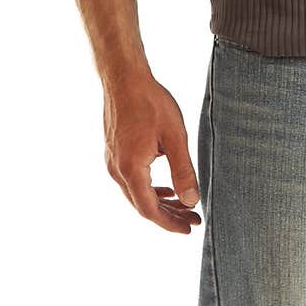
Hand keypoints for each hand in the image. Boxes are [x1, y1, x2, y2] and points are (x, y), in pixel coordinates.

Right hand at [102, 75, 201, 232]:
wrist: (124, 78)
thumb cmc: (150, 103)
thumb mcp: (174, 137)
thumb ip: (183, 171)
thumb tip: (192, 200)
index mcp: (131, 169)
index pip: (150, 210)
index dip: (170, 223)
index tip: (189, 227)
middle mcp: (116, 170)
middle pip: (142, 205)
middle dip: (169, 214)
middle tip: (193, 218)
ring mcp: (112, 162)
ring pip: (136, 193)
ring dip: (160, 202)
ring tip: (184, 205)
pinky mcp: (113, 153)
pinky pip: (131, 180)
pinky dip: (149, 188)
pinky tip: (164, 187)